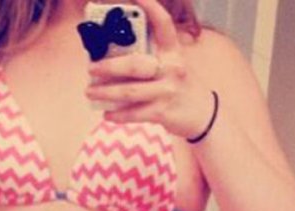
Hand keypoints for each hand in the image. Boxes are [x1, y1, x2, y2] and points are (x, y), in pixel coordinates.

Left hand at [85, 0, 214, 138]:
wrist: (204, 115)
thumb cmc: (181, 86)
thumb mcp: (173, 66)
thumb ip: (152, 59)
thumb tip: (115, 57)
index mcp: (173, 52)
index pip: (163, 25)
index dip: (151, 8)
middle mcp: (172, 69)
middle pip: (134, 65)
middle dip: (108, 66)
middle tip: (91, 68)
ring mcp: (167, 91)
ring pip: (129, 92)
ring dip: (106, 93)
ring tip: (90, 92)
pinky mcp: (163, 112)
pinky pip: (134, 114)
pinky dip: (118, 115)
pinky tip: (107, 115)